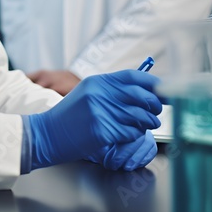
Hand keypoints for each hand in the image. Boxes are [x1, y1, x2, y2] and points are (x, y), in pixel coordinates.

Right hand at [26, 70, 161, 170]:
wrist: (47, 134)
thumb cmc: (70, 116)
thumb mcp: (88, 94)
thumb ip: (112, 90)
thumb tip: (145, 92)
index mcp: (98, 82)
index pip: (133, 76)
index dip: (153, 83)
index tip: (165, 90)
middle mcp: (100, 94)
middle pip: (140, 96)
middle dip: (154, 105)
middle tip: (156, 111)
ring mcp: (100, 113)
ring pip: (139, 117)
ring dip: (147, 123)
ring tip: (144, 125)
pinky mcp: (102, 132)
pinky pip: (130, 133)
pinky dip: (134, 135)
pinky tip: (126, 134)